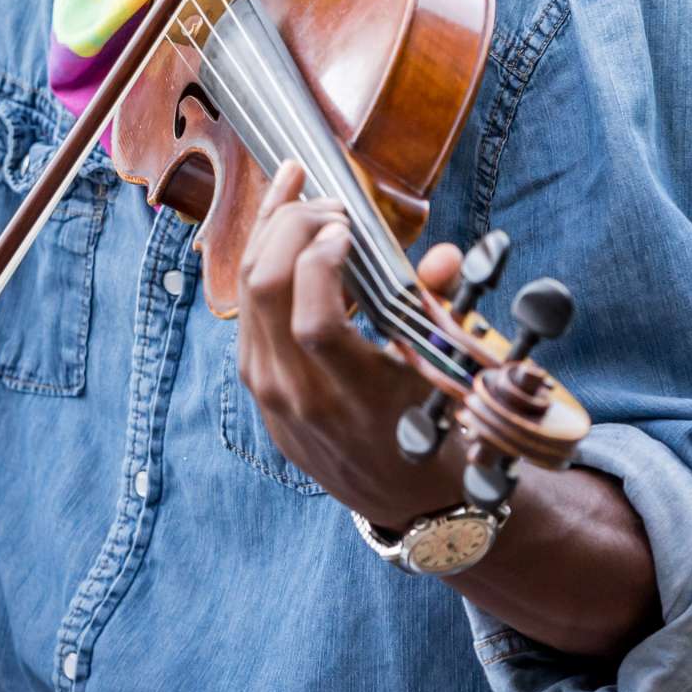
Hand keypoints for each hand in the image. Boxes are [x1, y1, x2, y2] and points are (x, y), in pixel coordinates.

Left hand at [234, 159, 466, 527]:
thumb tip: (441, 255)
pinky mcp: (255, 381)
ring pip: (247, 293)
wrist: (403, 501)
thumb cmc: (433, 433)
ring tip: (298, 190)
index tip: (349, 229)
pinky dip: (261, 261)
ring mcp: (268, 389)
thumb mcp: (445, 377)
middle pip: (267, 292)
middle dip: (292, 228)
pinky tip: (280, 226)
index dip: (323, 263)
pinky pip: (246, 310)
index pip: (315, 322)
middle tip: (329, 203)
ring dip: (269, 233)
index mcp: (354, 399)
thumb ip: (441, 311)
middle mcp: (299, 395)